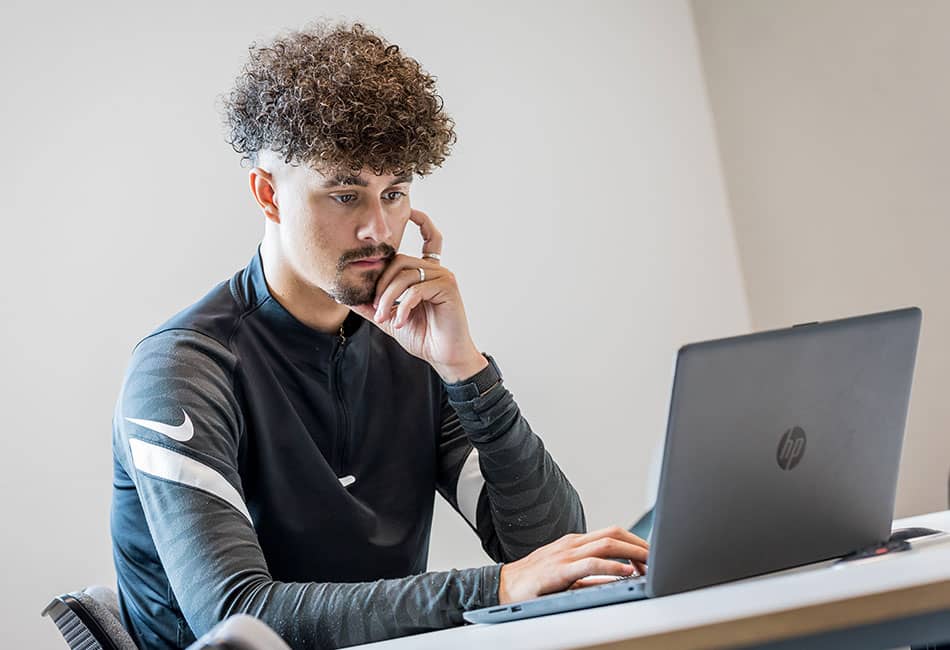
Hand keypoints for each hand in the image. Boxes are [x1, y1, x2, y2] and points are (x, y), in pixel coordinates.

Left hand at [349, 209, 486, 381]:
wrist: (444, 356)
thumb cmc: (423, 336)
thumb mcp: (390, 318)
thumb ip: (372, 306)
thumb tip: (345, 297)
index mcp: (426, 272)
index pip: (429, 239)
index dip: (422, 222)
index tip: (412, 210)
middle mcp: (437, 270)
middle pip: (400, 261)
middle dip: (382, 285)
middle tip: (375, 309)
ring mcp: (444, 277)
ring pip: (405, 274)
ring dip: (389, 297)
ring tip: (385, 318)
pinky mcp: (448, 288)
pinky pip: (417, 288)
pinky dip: (404, 305)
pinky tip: (400, 321)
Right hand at [497, 526, 649, 604]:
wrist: (503, 587)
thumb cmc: (533, 583)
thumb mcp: (568, 576)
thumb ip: (593, 576)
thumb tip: (621, 579)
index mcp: (575, 543)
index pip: (612, 534)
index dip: (635, 541)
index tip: (652, 554)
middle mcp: (572, 544)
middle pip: (614, 533)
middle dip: (640, 543)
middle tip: (658, 556)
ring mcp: (565, 554)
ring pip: (607, 544)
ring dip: (632, 552)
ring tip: (650, 562)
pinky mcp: (559, 569)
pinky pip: (591, 564)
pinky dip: (612, 567)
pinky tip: (626, 572)